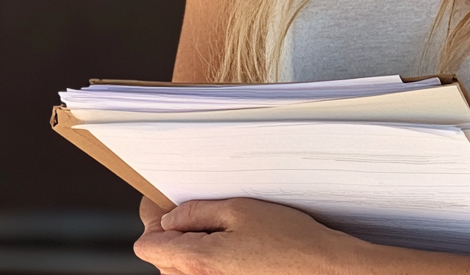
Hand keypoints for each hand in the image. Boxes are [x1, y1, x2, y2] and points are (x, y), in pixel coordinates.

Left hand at [133, 196, 367, 274]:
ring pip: (180, 269)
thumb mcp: (240, 210)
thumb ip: (197, 213)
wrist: (322, 270)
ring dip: (190, 247)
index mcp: (197, 262)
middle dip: (174, 231)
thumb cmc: (289, 242)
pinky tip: (231, 246)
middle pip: (162, 257)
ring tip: (222, 228)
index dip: (154, 217)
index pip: (147, 244)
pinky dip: (206, 260)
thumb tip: (169, 216)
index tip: (162, 200)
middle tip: (199, 209)